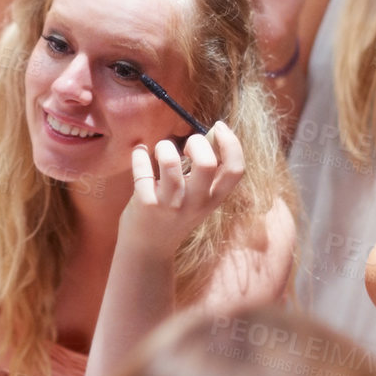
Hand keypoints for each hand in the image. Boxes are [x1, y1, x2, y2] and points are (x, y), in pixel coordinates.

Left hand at [121, 121, 245, 256]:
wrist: (148, 249)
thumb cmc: (174, 214)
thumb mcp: (198, 199)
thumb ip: (206, 173)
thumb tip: (212, 134)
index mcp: (213, 199)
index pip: (235, 170)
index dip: (232, 144)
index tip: (219, 127)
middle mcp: (196, 202)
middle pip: (206, 163)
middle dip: (197, 142)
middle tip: (187, 143)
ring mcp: (171, 204)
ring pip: (170, 164)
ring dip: (164, 147)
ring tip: (161, 148)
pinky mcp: (146, 204)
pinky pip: (142, 171)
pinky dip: (139, 155)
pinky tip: (140, 152)